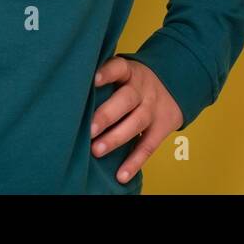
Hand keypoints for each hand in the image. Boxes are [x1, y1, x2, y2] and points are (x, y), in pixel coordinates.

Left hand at [90, 55, 183, 184]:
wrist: (174, 84)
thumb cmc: (133, 81)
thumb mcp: (123, 72)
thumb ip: (104, 79)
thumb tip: (69, 95)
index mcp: (129, 72)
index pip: (119, 68)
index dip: (107, 73)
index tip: (93, 80)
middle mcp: (142, 89)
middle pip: (126, 99)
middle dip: (107, 115)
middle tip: (89, 129)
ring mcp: (152, 109)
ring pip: (136, 123)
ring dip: (116, 138)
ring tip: (96, 150)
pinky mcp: (161, 128)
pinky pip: (148, 146)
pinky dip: (134, 162)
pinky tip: (121, 175)